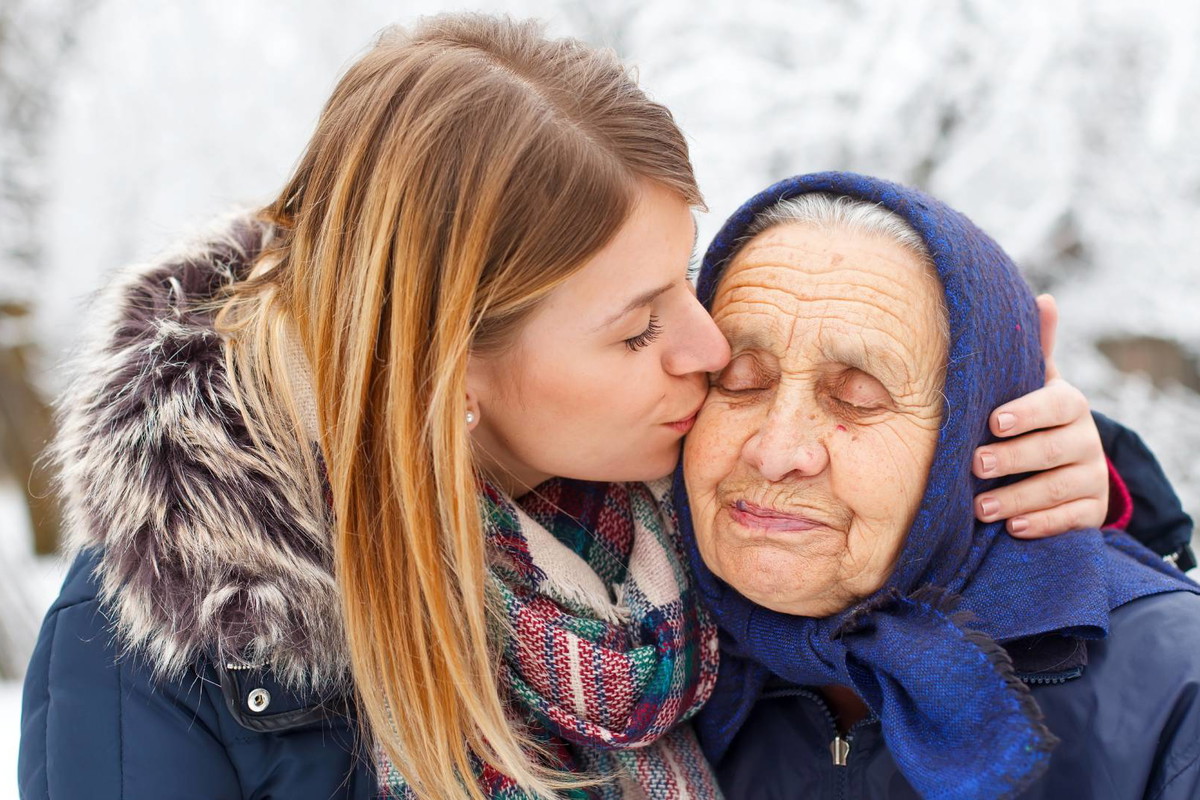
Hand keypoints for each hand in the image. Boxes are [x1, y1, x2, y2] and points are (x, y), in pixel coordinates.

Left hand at [972, 295, 1109, 536]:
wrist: (1062, 464)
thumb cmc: (1029, 417)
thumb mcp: (1030, 384)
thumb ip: (1032, 351)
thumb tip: (1044, 298)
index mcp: (1068, 404)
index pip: (1056, 403)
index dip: (1027, 412)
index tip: (994, 422)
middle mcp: (1085, 438)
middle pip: (1054, 449)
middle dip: (1014, 458)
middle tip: (977, 464)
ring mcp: (1092, 476)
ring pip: (1059, 488)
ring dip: (1018, 499)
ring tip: (980, 507)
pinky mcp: (1092, 510)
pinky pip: (1071, 520)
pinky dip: (1041, 524)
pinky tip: (1013, 528)